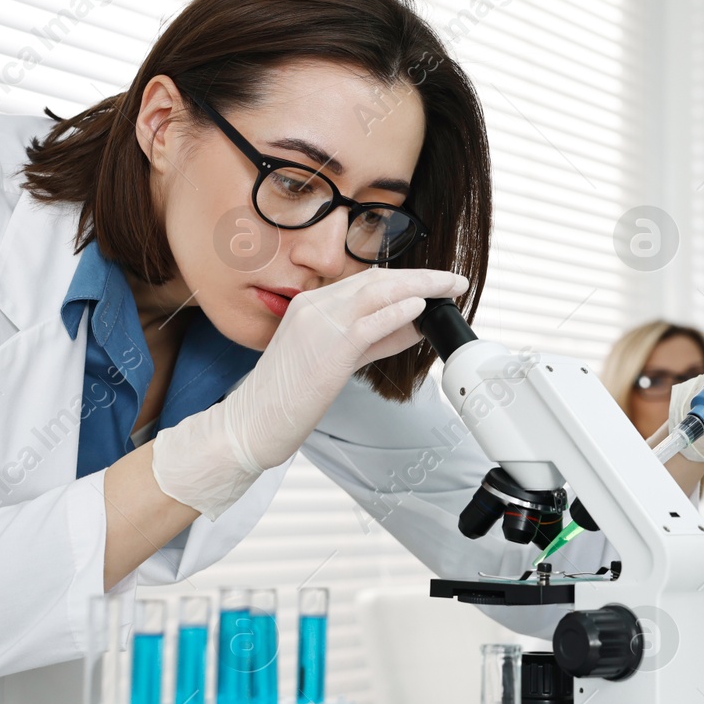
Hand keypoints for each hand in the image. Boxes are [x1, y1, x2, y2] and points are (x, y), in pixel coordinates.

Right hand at [151, 266, 469, 517]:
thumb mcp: (334, 360)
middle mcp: (314, 306)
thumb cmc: (287, 398)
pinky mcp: (327, 349)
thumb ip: (373, 341)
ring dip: (421, 287)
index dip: (407, 279)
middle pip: (378, 279)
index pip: (368, 282)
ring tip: (450, 288)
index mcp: (311, 305)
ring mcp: (319, 324)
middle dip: (422, 278)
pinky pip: (368, 323)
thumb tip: (411, 326)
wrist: (249, 424)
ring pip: (378, 292)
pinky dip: (397, 312)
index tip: (434, 285)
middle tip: (454, 281)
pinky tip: (421, 308)